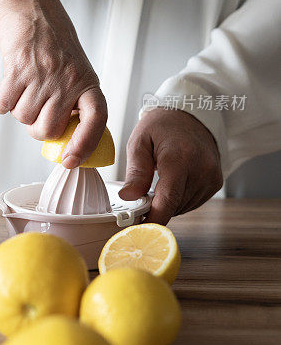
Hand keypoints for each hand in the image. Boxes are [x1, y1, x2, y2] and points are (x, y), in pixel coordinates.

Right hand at [0, 0, 106, 166]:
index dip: (84, 145)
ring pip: (23, 119)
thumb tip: (62, 139)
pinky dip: (2, 102)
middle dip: (37, 127)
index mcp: (88, 82)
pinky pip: (4, 105)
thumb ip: (74, 101)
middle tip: (36, 110)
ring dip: (19, 110)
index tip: (70, 160)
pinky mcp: (18, 69)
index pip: (96, 120)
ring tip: (25, 88)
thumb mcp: (76, 70)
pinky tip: (10, 86)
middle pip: (47, 129)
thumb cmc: (54, 41)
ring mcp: (43, 75)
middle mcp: (68, 80)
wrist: (32, 8)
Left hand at [119, 108, 222, 223]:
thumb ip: (136, 171)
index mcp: (179, 158)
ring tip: (160, 181)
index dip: (153, 220)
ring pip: (183, 208)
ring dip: (168, 203)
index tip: (139, 230)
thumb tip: (128, 197)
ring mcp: (211, 177)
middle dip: (155, 207)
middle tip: (142, 194)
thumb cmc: (162, 126)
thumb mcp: (140, 141)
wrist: (191, 113)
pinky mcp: (216, 182)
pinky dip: (179, 199)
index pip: (167, 201)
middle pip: (174, 207)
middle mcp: (201, 169)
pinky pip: (193, 202)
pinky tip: (174, 182)